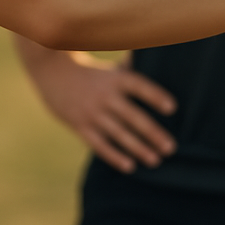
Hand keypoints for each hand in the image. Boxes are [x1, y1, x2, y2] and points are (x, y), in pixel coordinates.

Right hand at [28, 50, 176, 172]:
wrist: (52, 72)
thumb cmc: (90, 72)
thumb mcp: (110, 69)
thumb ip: (133, 70)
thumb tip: (159, 58)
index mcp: (114, 78)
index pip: (138, 86)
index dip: (154, 95)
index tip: (172, 108)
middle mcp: (104, 95)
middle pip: (131, 115)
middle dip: (152, 132)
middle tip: (171, 147)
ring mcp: (91, 112)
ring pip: (117, 133)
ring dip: (137, 148)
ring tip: (155, 160)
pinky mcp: (80, 126)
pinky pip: (99, 144)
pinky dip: (114, 156)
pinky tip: (129, 167)